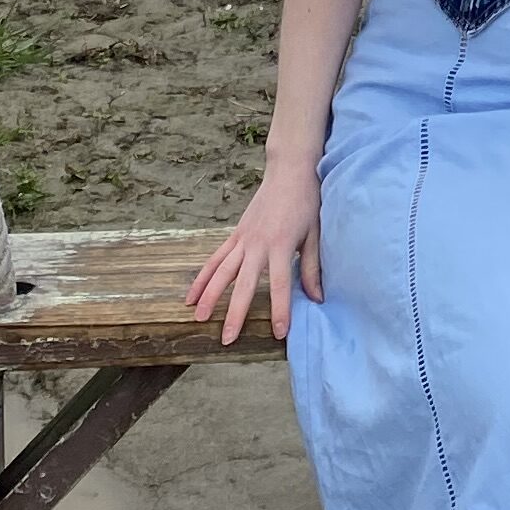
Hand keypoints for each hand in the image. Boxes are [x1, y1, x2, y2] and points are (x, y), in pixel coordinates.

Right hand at [185, 157, 323, 347]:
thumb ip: (311, 268)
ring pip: (221, 271)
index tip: (279, 333)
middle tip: (226, 338)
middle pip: (243, 283)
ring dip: (209, 295)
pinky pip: (215, 259)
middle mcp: (257, 243)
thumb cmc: (306, 202)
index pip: (280, 283)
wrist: (289, 171)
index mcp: (281, 244)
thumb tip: (317, 299)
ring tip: (198, 319)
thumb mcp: (314, 234)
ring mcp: (243, 238)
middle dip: (235, 312)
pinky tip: (191, 296)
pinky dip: (202, 277)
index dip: (279, 309)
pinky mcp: (235, 234)